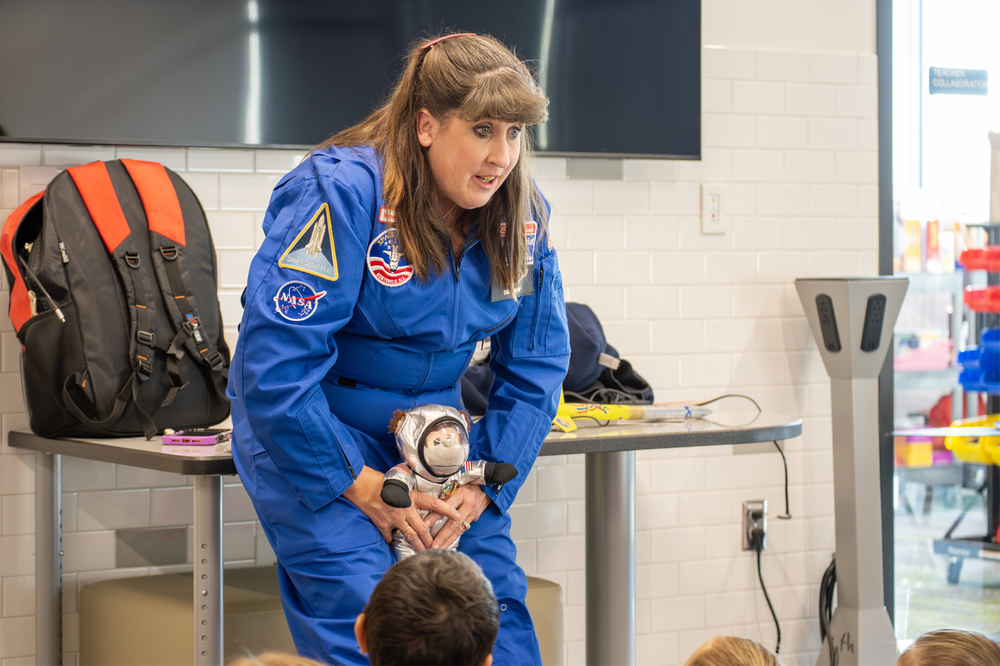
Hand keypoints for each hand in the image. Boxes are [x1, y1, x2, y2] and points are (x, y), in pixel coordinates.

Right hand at [342, 466, 463, 551]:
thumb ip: (412, 494)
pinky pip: (390, 537)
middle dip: (430, 541)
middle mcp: (405, 509)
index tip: (458, 517)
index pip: (434, 504)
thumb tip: (421, 499)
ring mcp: (394, 518)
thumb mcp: (402, 483)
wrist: (363, 485)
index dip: (447, 511)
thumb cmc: (382, 482)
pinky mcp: (383, 525)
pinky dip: (392, 540)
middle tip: (436, 548)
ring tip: (423, 553)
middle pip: (423, 529)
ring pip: (410, 536)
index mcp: (412, 497)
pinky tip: (394, 543)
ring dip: (418, 546)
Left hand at [427, 484, 490, 549]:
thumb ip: (446, 496)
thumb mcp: (456, 486)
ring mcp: (472, 514)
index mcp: (461, 494)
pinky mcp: (474, 519)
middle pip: (454, 523)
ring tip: (439, 548)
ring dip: (448, 540)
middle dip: (442, 535)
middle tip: (433, 545)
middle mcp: (468, 505)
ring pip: (459, 530)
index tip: (425, 525)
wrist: (485, 489)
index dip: (435, 516)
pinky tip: (448, 544)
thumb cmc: (467, 486)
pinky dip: (455, 538)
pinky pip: (463, 530)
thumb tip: (430, 507)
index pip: (446, 507)